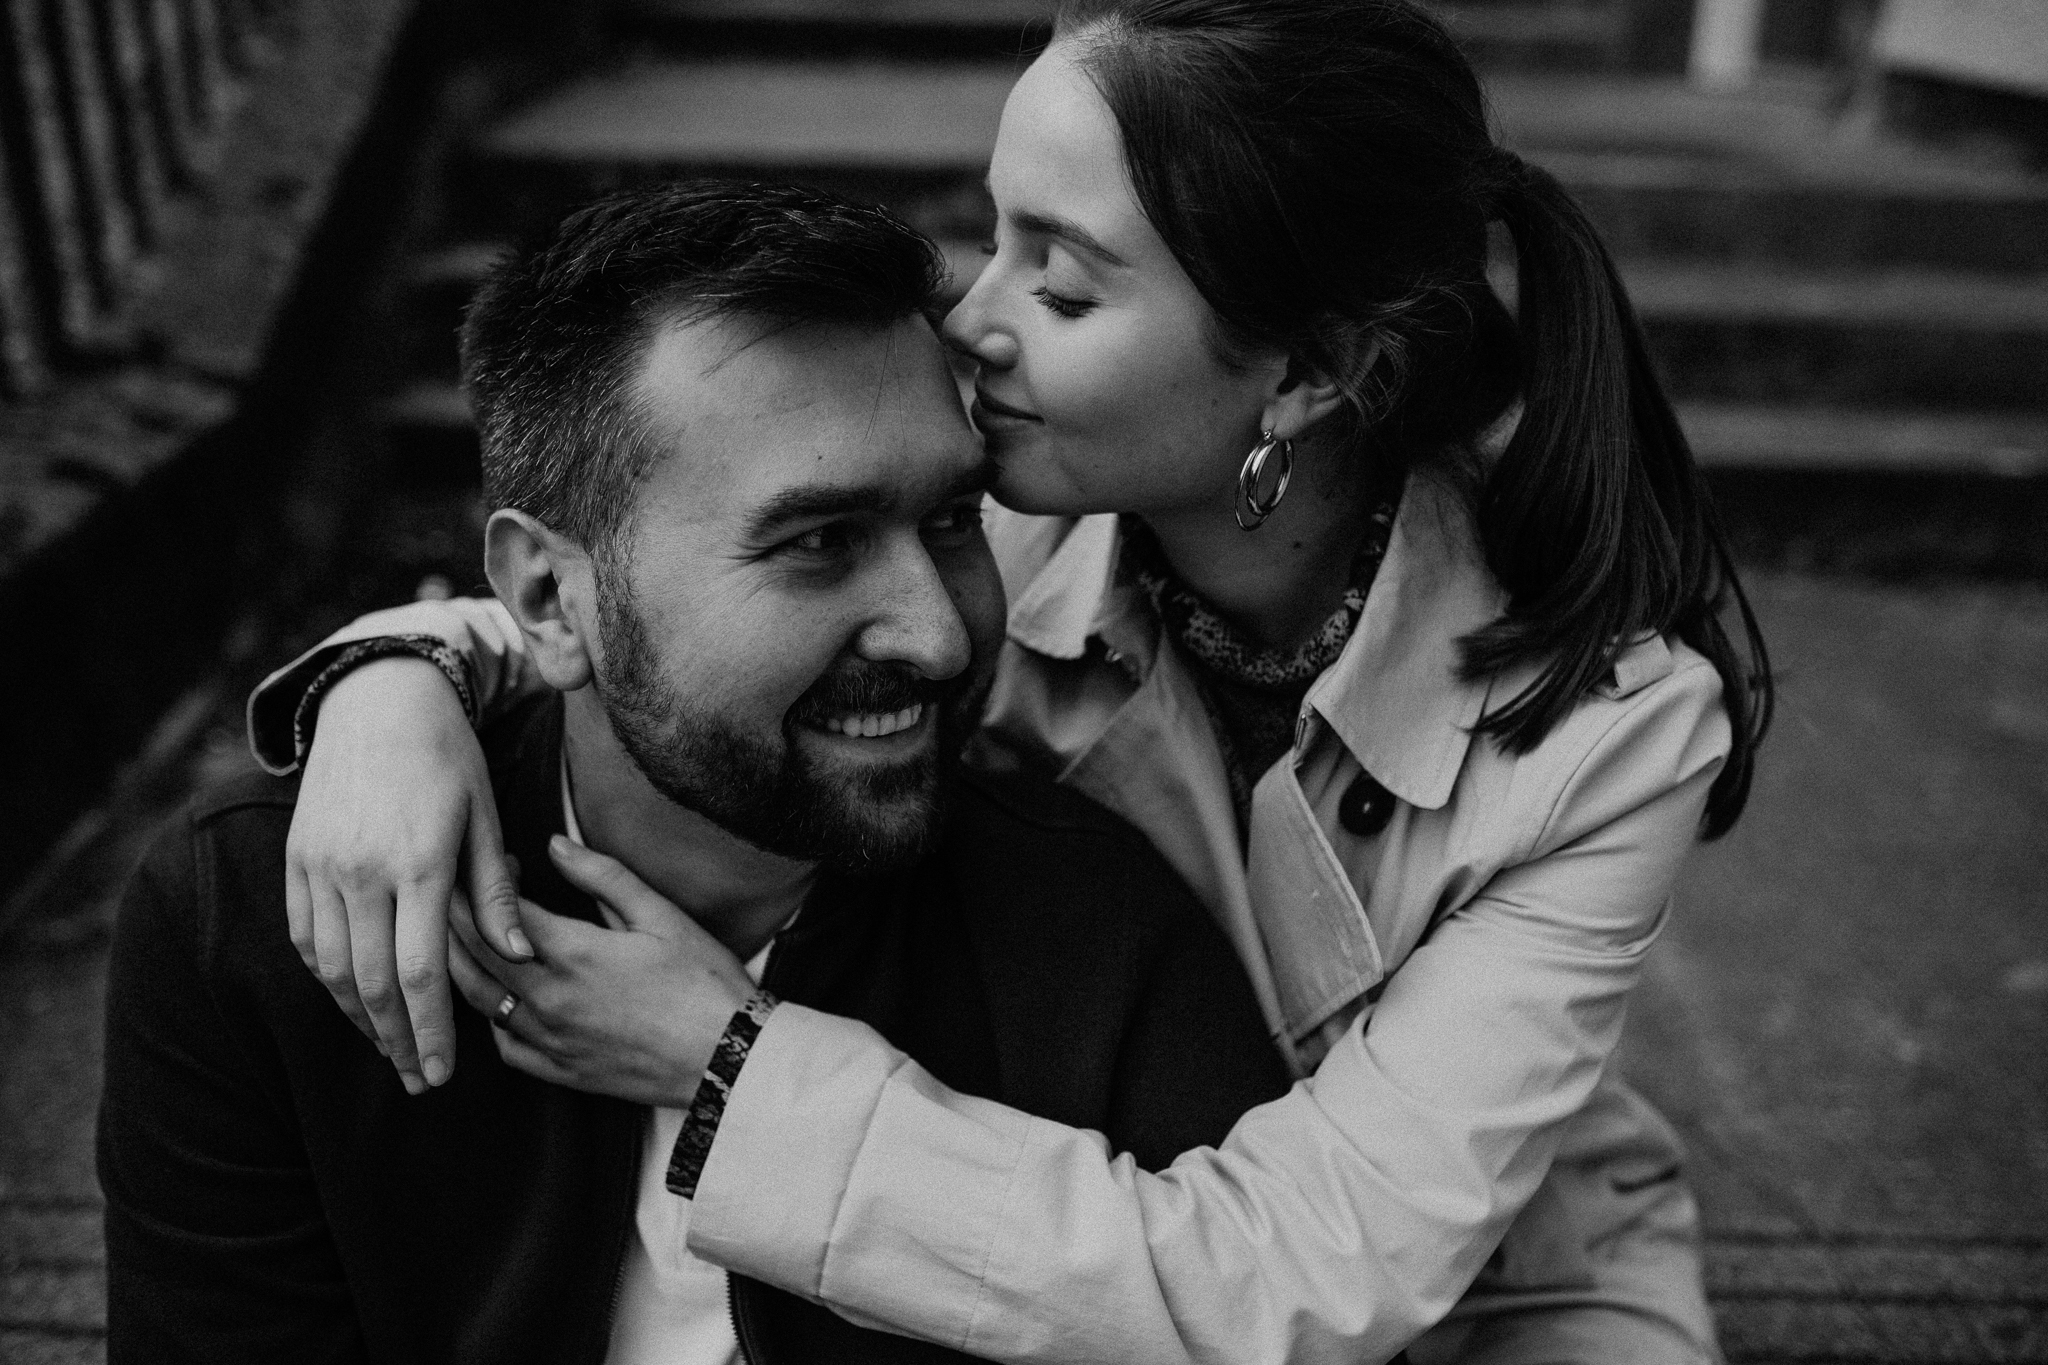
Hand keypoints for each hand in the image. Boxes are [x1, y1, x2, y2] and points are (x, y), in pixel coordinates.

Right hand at [285, 656, 529, 1094]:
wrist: (378, 699)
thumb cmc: (449, 757)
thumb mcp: (486, 816)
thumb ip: (495, 893)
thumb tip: (522, 958)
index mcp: (419, 864)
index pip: (422, 972)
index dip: (432, 1031)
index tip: (443, 1073)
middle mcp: (362, 872)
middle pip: (372, 984)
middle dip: (397, 1041)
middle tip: (418, 1081)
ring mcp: (321, 867)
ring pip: (331, 969)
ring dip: (359, 1018)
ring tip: (390, 1049)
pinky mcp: (296, 860)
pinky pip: (304, 938)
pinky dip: (327, 977)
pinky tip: (352, 999)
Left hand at [447, 836, 756, 1108]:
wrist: (730, 1058)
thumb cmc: (704, 983)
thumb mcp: (661, 916)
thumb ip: (602, 876)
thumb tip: (554, 844)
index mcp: (573, 954)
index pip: (502, 910)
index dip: (489, 881)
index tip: (495, 863)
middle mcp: (549, 999)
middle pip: (475, 954)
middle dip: (455, 917)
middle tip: (449, 891)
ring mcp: (551, 1040)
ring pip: (478, 1001)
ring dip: (459, 965)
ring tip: (453, 939)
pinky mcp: (562, 1071)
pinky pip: (505, 1046)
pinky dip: (489, 1018)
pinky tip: (496, 1001)